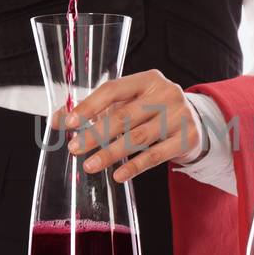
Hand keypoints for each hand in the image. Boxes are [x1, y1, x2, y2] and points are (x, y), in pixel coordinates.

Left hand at [52, 69, 201, 182]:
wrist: (196, 123)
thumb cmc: (154, 111)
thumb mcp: (129, 103)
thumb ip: (96, 110)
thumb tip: (57, 119)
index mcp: (147, 79)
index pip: (113, 89)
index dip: (90, 105)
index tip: (69, 122)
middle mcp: (165, 94)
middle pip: (124, 116)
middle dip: (96, 134)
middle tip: (74, 148)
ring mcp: (179, 116)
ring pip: (137, 137)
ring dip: (110, 153)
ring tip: (90, 165)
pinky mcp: (187, 138)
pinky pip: (155, 156)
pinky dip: (134, 167)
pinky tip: (118, 175)